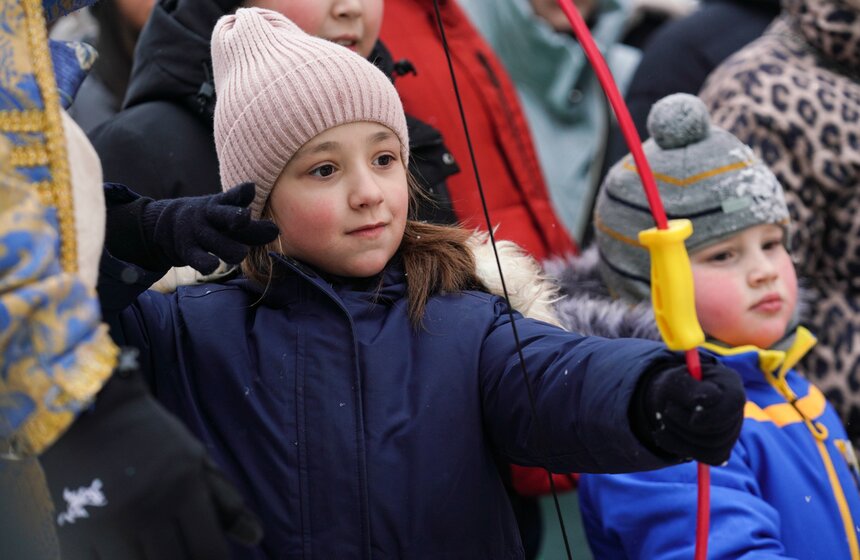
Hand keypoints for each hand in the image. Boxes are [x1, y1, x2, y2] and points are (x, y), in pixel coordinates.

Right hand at [39, 349, 262, 558]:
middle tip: (183, 554)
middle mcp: (149, 511)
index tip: (210, 559)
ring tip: (154, 553)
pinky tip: (122, 555)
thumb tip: (257, 537)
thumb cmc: (148, 435)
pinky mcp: (72, 533)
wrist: (86, 410)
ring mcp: (108, 526)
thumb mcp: (193, 457)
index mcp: (184, 490)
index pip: (209, 552)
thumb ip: (225, 499)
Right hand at [106, 182, 278, 273]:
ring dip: (229, 248)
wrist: (168, 225)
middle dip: (235, 216)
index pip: (234, 197)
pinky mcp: (187, 250)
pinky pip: (198, 258)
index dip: (242, 193)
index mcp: (223, 205)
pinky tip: (213, 266)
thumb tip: (276, 231)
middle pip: (224, 215)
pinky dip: (206, 263)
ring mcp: (198, 232)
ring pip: (216, 241)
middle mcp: (210, 216)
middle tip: (245, 218)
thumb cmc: (212, 223)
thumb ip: (252, 228)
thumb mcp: (228, 220)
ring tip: (240, 254)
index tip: (250, 188)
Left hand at [629, 352, 744, 465]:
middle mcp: (736, 410)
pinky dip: (681, 447)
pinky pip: (707, 458)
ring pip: (713, 448)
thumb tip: (706, 400)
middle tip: (667, 411)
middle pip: (721, 430)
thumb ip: (691, 389)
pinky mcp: (721, 449)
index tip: (692, 418)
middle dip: (686, 424)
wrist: (670, 398)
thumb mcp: (675, 381)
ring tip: (664, 419)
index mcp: (730, 385)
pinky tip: (665, 433)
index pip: (734, 402)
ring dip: (681, 436)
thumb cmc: (674, 385)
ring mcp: (731, 432)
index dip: (713, 415)